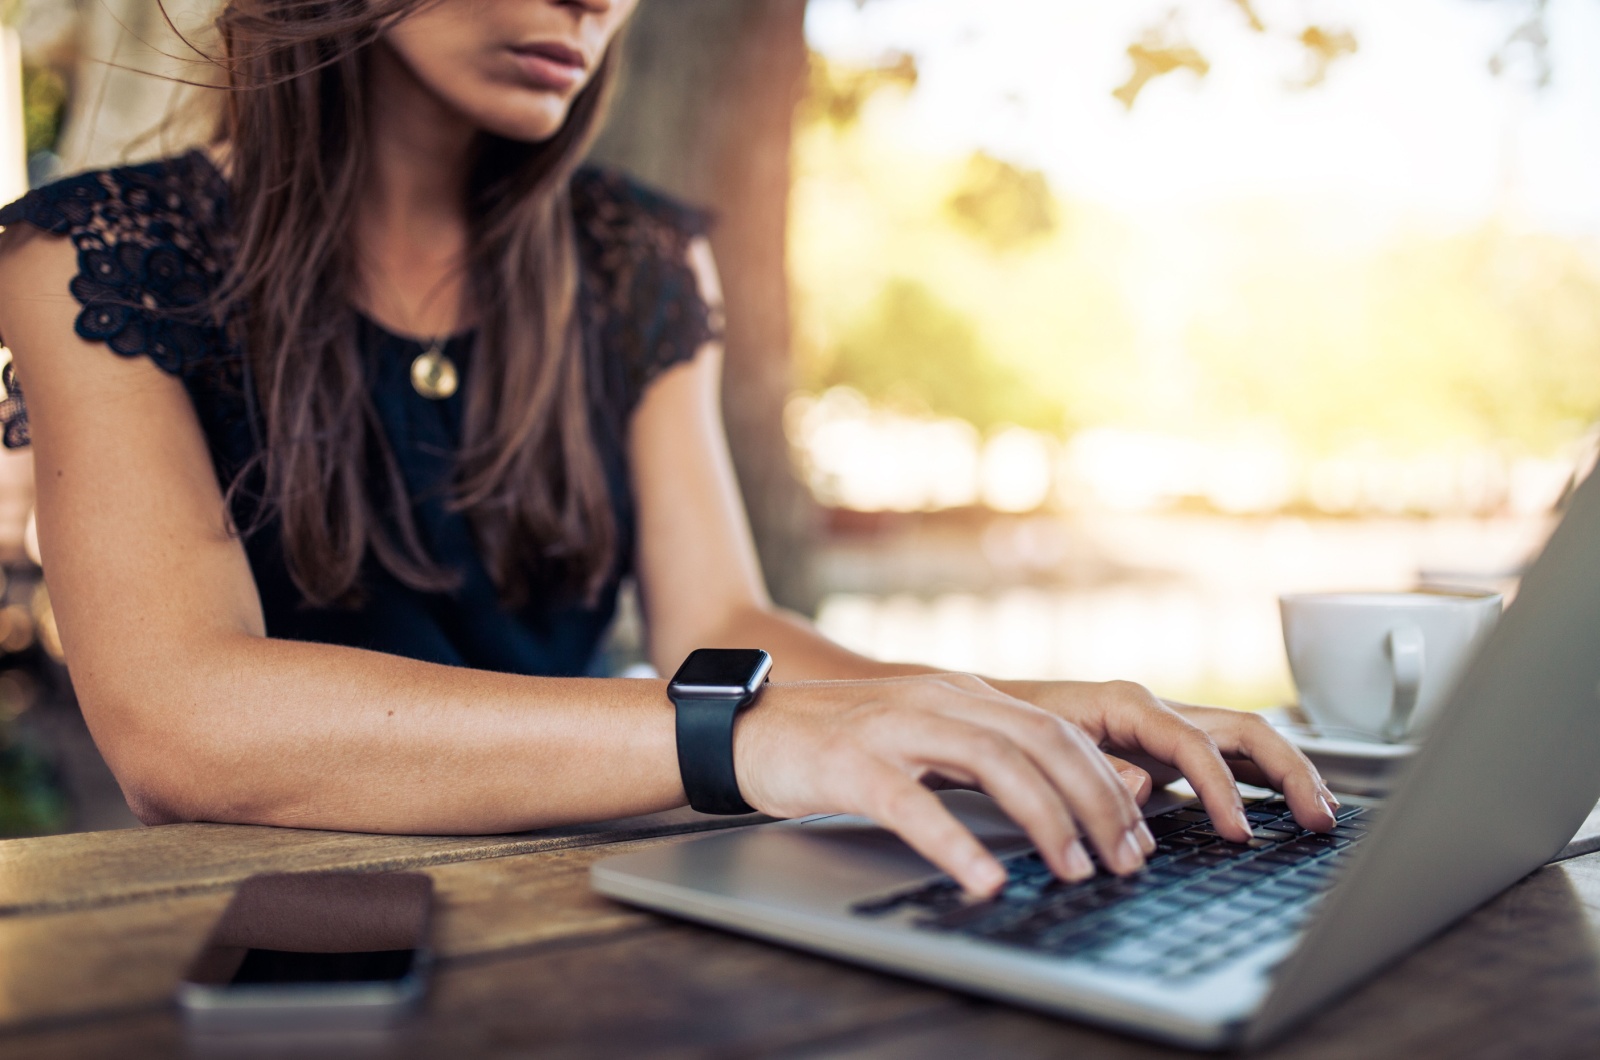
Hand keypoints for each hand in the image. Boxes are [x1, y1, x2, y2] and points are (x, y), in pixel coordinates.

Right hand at [732, 674, 1157, 896]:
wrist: (747, 728)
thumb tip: (1054, 806)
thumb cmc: (837, 746)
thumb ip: (980, 761)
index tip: (1136, 836)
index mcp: (963, 696)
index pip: (1058, 732)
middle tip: (1126, 861)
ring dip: (1046, 819)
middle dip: (1097, 803)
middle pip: (1043, 742)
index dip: (1107, 783)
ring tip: (1074, 870)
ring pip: (995, 763)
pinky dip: (957, 843)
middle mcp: (940, 700)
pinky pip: (914, 805)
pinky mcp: (852, 763)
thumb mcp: (922, 740)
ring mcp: (895, 727)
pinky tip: (984, 879)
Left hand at [1001, 680, 1339, 839]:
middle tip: (1318, 818)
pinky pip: (1229, 754)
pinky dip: (1263, 777)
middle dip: (1289, 772)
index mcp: (1127, 704)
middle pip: (1244, 730)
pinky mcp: (1165, 745)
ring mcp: (1165, 725)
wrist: (983, 710)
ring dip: (1289, 773)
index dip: (1223, 789)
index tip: (1239, 834)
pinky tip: (1287, 805)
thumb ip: (1097, 768)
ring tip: (1321, 814)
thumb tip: (1147, 788)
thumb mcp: (1045, 748)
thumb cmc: (1010, 728)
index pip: (1196, 743)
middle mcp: (1155, 709)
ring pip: (1246, 739)